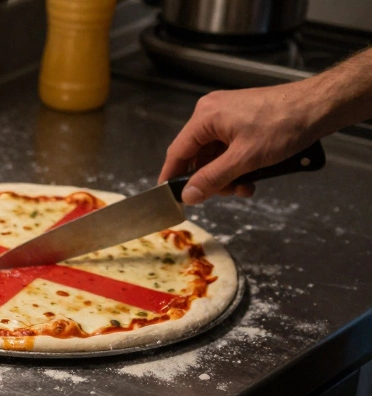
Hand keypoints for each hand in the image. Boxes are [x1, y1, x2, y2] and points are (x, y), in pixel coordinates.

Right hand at [159, 83, 324, 204]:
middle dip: (212, 179)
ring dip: (228, 174)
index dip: (172, 177)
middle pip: (198, 156)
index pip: (177, 152)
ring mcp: (228, 114)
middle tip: (230, 193)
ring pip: (216, 154)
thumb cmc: (283, 126)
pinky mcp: (243, 118)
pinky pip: (230, 147)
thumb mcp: (244, 159)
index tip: (168, 198)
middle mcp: (211, 112)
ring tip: (247, 185)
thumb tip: (187, 196)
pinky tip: (253, 174)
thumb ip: (212, 179)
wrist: (320, 105)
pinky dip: (237, 164)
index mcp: (205, 117)